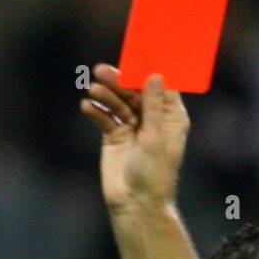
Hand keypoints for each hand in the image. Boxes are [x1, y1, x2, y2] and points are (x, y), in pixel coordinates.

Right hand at [79, 64, 188, 212]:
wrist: (136, 203)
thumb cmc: (154, 173)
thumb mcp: (155, 136)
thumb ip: (152, 105)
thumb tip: (155, 75)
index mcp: (170, 118)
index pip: (160, 87)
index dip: (147, 71)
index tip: (132, 56)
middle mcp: (152, 120)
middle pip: (134, 91)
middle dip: (118, 81)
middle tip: (101, 71)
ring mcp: (132, 127)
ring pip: (117, 102)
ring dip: (105, 95)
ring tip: (93, 91)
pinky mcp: (115, 136)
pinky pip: (104, 117)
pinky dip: (97, 111)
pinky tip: (88, 107)